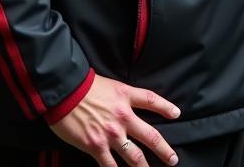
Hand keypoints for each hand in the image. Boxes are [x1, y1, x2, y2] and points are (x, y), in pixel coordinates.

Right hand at [49, 73, 179, 165]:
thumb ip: (123, 97)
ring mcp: (111, 134)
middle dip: (163, 150)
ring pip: (133, 155)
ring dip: (144, 166)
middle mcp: (124, 117)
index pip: (153, 101)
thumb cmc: (85, 87)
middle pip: (150, 136)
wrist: (66, 94)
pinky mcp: (96, 146)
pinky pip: (110, 165)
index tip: (177, 114)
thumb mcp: (112, 86)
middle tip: (173, 160)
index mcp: (128, 97)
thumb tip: (129, 105)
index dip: (166, 108)